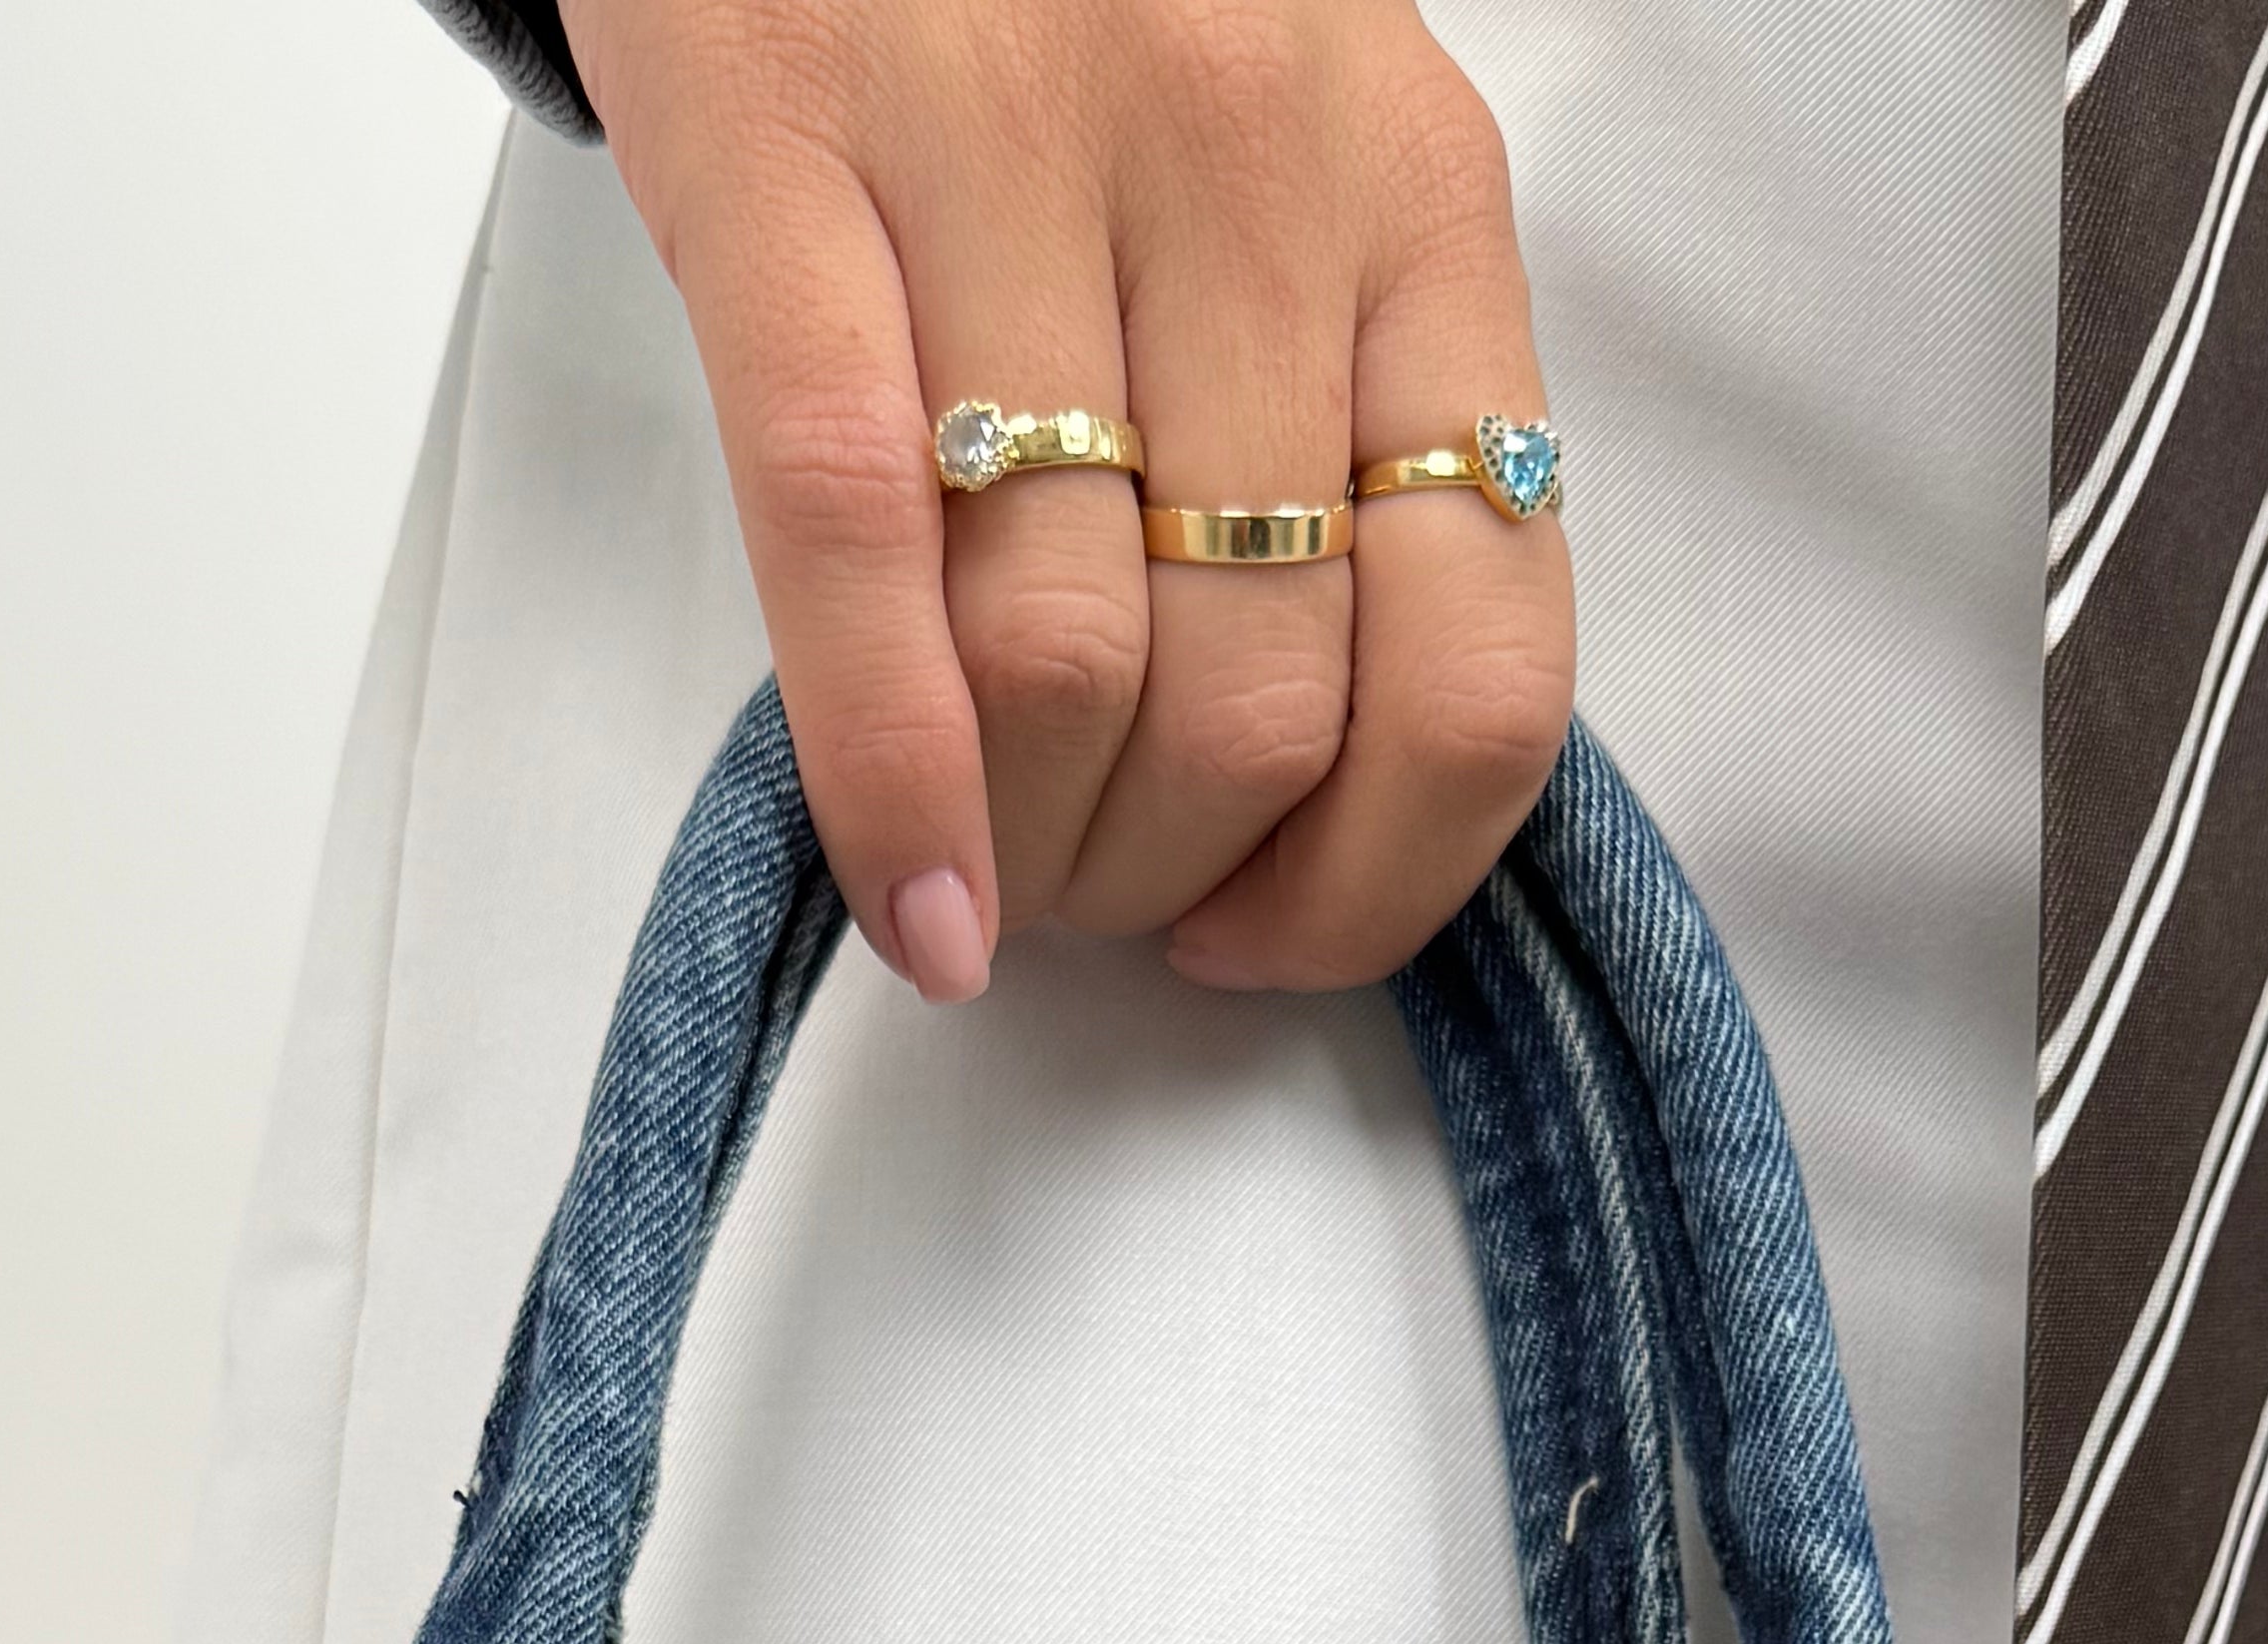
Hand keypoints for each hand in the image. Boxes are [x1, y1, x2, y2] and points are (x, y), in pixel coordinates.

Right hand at [558, 0, 1573, 996]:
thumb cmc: (1056, 2)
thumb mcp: (1289, 183)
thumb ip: (1336, 429)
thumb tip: (1319, 789)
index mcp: (1415, 198)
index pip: (1483, 651)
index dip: (1382, 871)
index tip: (1270, 927)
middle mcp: (1249, 165)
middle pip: (1261, 695)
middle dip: (1166, 876)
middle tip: (1089, 888)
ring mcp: (1008, 149)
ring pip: (1078, 657)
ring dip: (1034, 849)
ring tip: (992, 869)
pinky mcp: (784, 159)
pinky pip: (857, 540)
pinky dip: (889, 778)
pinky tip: (911, 905)